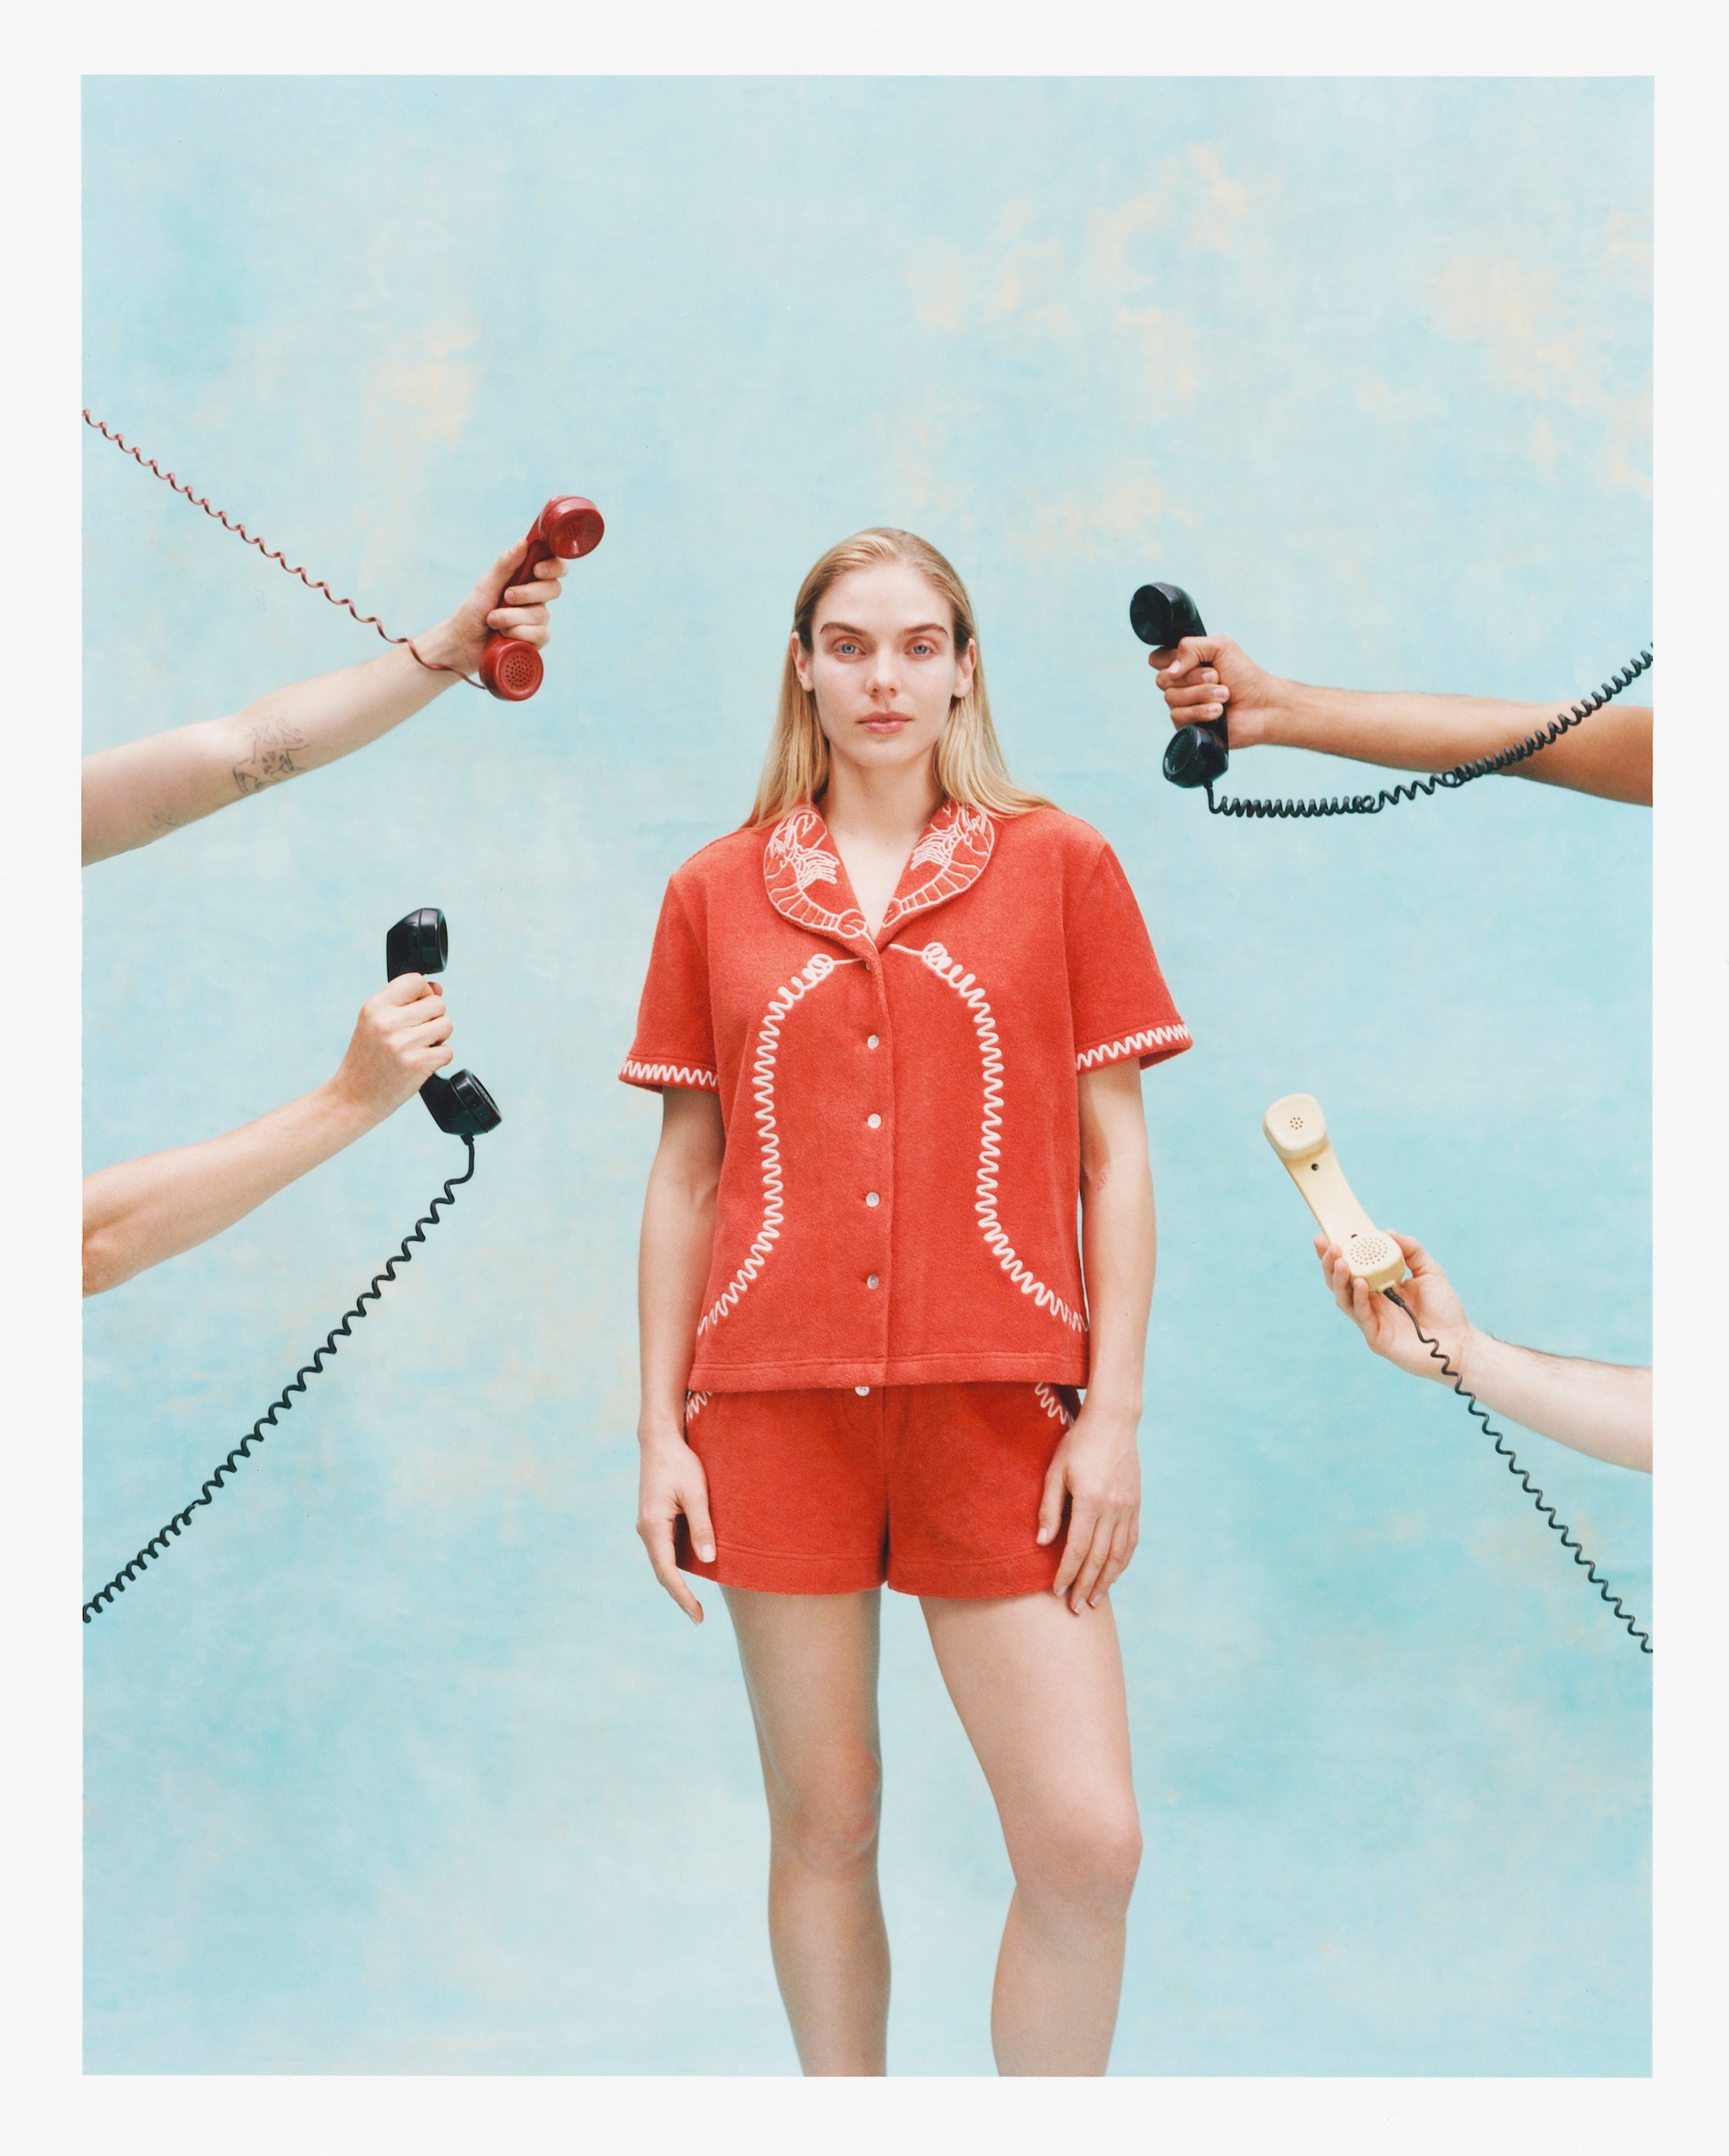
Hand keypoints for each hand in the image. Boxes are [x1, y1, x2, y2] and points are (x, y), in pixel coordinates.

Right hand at [327, 974, 453, 1120]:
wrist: (353, 1098)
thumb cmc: (367, 1059)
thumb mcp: (374, 1023)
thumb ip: (404, 1003)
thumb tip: (438, 987)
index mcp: (375, 1007)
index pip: (416, 980)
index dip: (424, 993)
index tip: (417, 1009)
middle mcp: (387, 1022)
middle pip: (438, 1003)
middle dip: (433, 1019)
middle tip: (416, 1035)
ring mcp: (402, 1043)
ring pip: (446, 1025)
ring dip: (438, 1038)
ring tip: (418, 1048)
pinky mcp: (416, 1064)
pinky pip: (448, 1051)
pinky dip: (439, 1059)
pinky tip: (420, 1064)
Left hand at [416, 538, 571, 675]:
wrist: (463, 642)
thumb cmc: (473, 611)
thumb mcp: (486, 585)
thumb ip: (505, 565)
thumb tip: (523, 542)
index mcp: (527, 580)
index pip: (555, 568)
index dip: (553, 567)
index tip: (536, 570)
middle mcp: (536, 599)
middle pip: (553, 589)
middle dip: (527, 593)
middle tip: (506, 597)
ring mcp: (537, 621)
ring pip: (541, 614)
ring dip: (513, 617)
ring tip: (493, 621)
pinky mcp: (536, 641)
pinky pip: (541, 634)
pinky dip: (519, 633)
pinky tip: (505, 635)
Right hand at [636, 1429, 715, 1623]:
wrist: (659, 1440)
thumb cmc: (680, 1463)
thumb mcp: (697, 1494)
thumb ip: (702, 1527)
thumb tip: (709, 1561)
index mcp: (653, 1526)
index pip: (667, 1571)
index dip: (682, 1596)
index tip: (697, 1615)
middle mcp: (645, 1529)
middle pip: (662, 1570)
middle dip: (679, 1594)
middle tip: (698, 1616)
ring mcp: (647, 1524)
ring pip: (662, 1560)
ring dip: (677, 1580)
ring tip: (695, 1601)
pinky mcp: (653, 1518)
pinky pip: (664, 1547)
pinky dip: (675, 1563)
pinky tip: (692, 1569)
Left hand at [1037, 1402, 1140, 1612]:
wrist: (1113, 1422)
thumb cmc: (1077, 1443)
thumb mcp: (1055, 1470)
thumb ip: (1049, 1508)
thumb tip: (1042, 1543)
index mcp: (1090, 1501)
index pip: (1077, 1549)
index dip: (1066, 1573)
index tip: (1056, 1591)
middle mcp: (1113, 1509)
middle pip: (1099, 1559)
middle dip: (1084, 1586)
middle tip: (1074, 1608)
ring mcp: (1128, 1508)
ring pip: (1118, 1555)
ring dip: (1105, 1581)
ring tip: (1093, 1600)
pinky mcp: (1136, 1505)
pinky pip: (1131, 1542)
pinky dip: (1122, 1563)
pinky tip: (1113, 1575)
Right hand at [1149, 633, 1283, 750]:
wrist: (1262, 705)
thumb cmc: (1244, 675)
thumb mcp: (1220, 646)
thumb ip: (1190, 647)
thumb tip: (1170, 670)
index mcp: (1185, 664)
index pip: (1156, 659)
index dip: (1170, 659)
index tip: (1194, 660)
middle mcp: (1180, 685)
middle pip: (1162, 679)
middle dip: (1193, 677)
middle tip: (1217, 677)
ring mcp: (1182, 706)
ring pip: (1171, 698)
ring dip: (1203, 694)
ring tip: (1224, 695)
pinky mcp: (1187, 726)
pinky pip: (1178, 716)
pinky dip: (1201, 711)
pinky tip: (1218, 712)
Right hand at [1314, 1232, 1472, 1382]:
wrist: (1459, 1342)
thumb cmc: (1444, 1309)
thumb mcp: (1430, 1271)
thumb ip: (1411, 1250)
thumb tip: (1388, 1231)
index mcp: (1379, 1286)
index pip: (1352, 1267)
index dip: (1338, 1253)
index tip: (1327, 1236)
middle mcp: (1370, 1302)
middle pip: (1340, 1282)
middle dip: (1330, 1263)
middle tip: (1328, 1246)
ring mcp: (1371, 1320)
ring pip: (1344, 1299)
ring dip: (1339, 1279)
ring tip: (1339, 1261)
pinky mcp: (1376, 1338)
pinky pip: (1361, 1316)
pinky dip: (1358, 1299)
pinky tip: (1360, 1283)